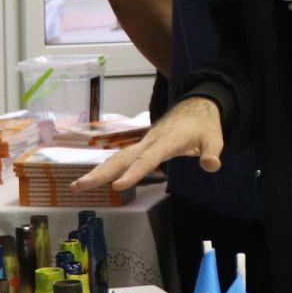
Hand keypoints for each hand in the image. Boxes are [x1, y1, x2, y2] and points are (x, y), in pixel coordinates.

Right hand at [71, 96, 223, 191]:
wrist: (196, 106)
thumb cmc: (204, 125)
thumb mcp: (215, 139)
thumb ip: (212, 153)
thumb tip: (211, 165)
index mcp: (166, 141)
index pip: (147, 160)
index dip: (133, 173)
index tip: (117, 186)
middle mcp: (150, 142)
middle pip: (122, 158)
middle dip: (100, 173)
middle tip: (78, 186)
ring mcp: (144, 143)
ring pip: (117, 158)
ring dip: (98, 172)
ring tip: (77, 186)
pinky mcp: (142, 146)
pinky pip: (122, 158)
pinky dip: (107, 168)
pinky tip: (94, 179)